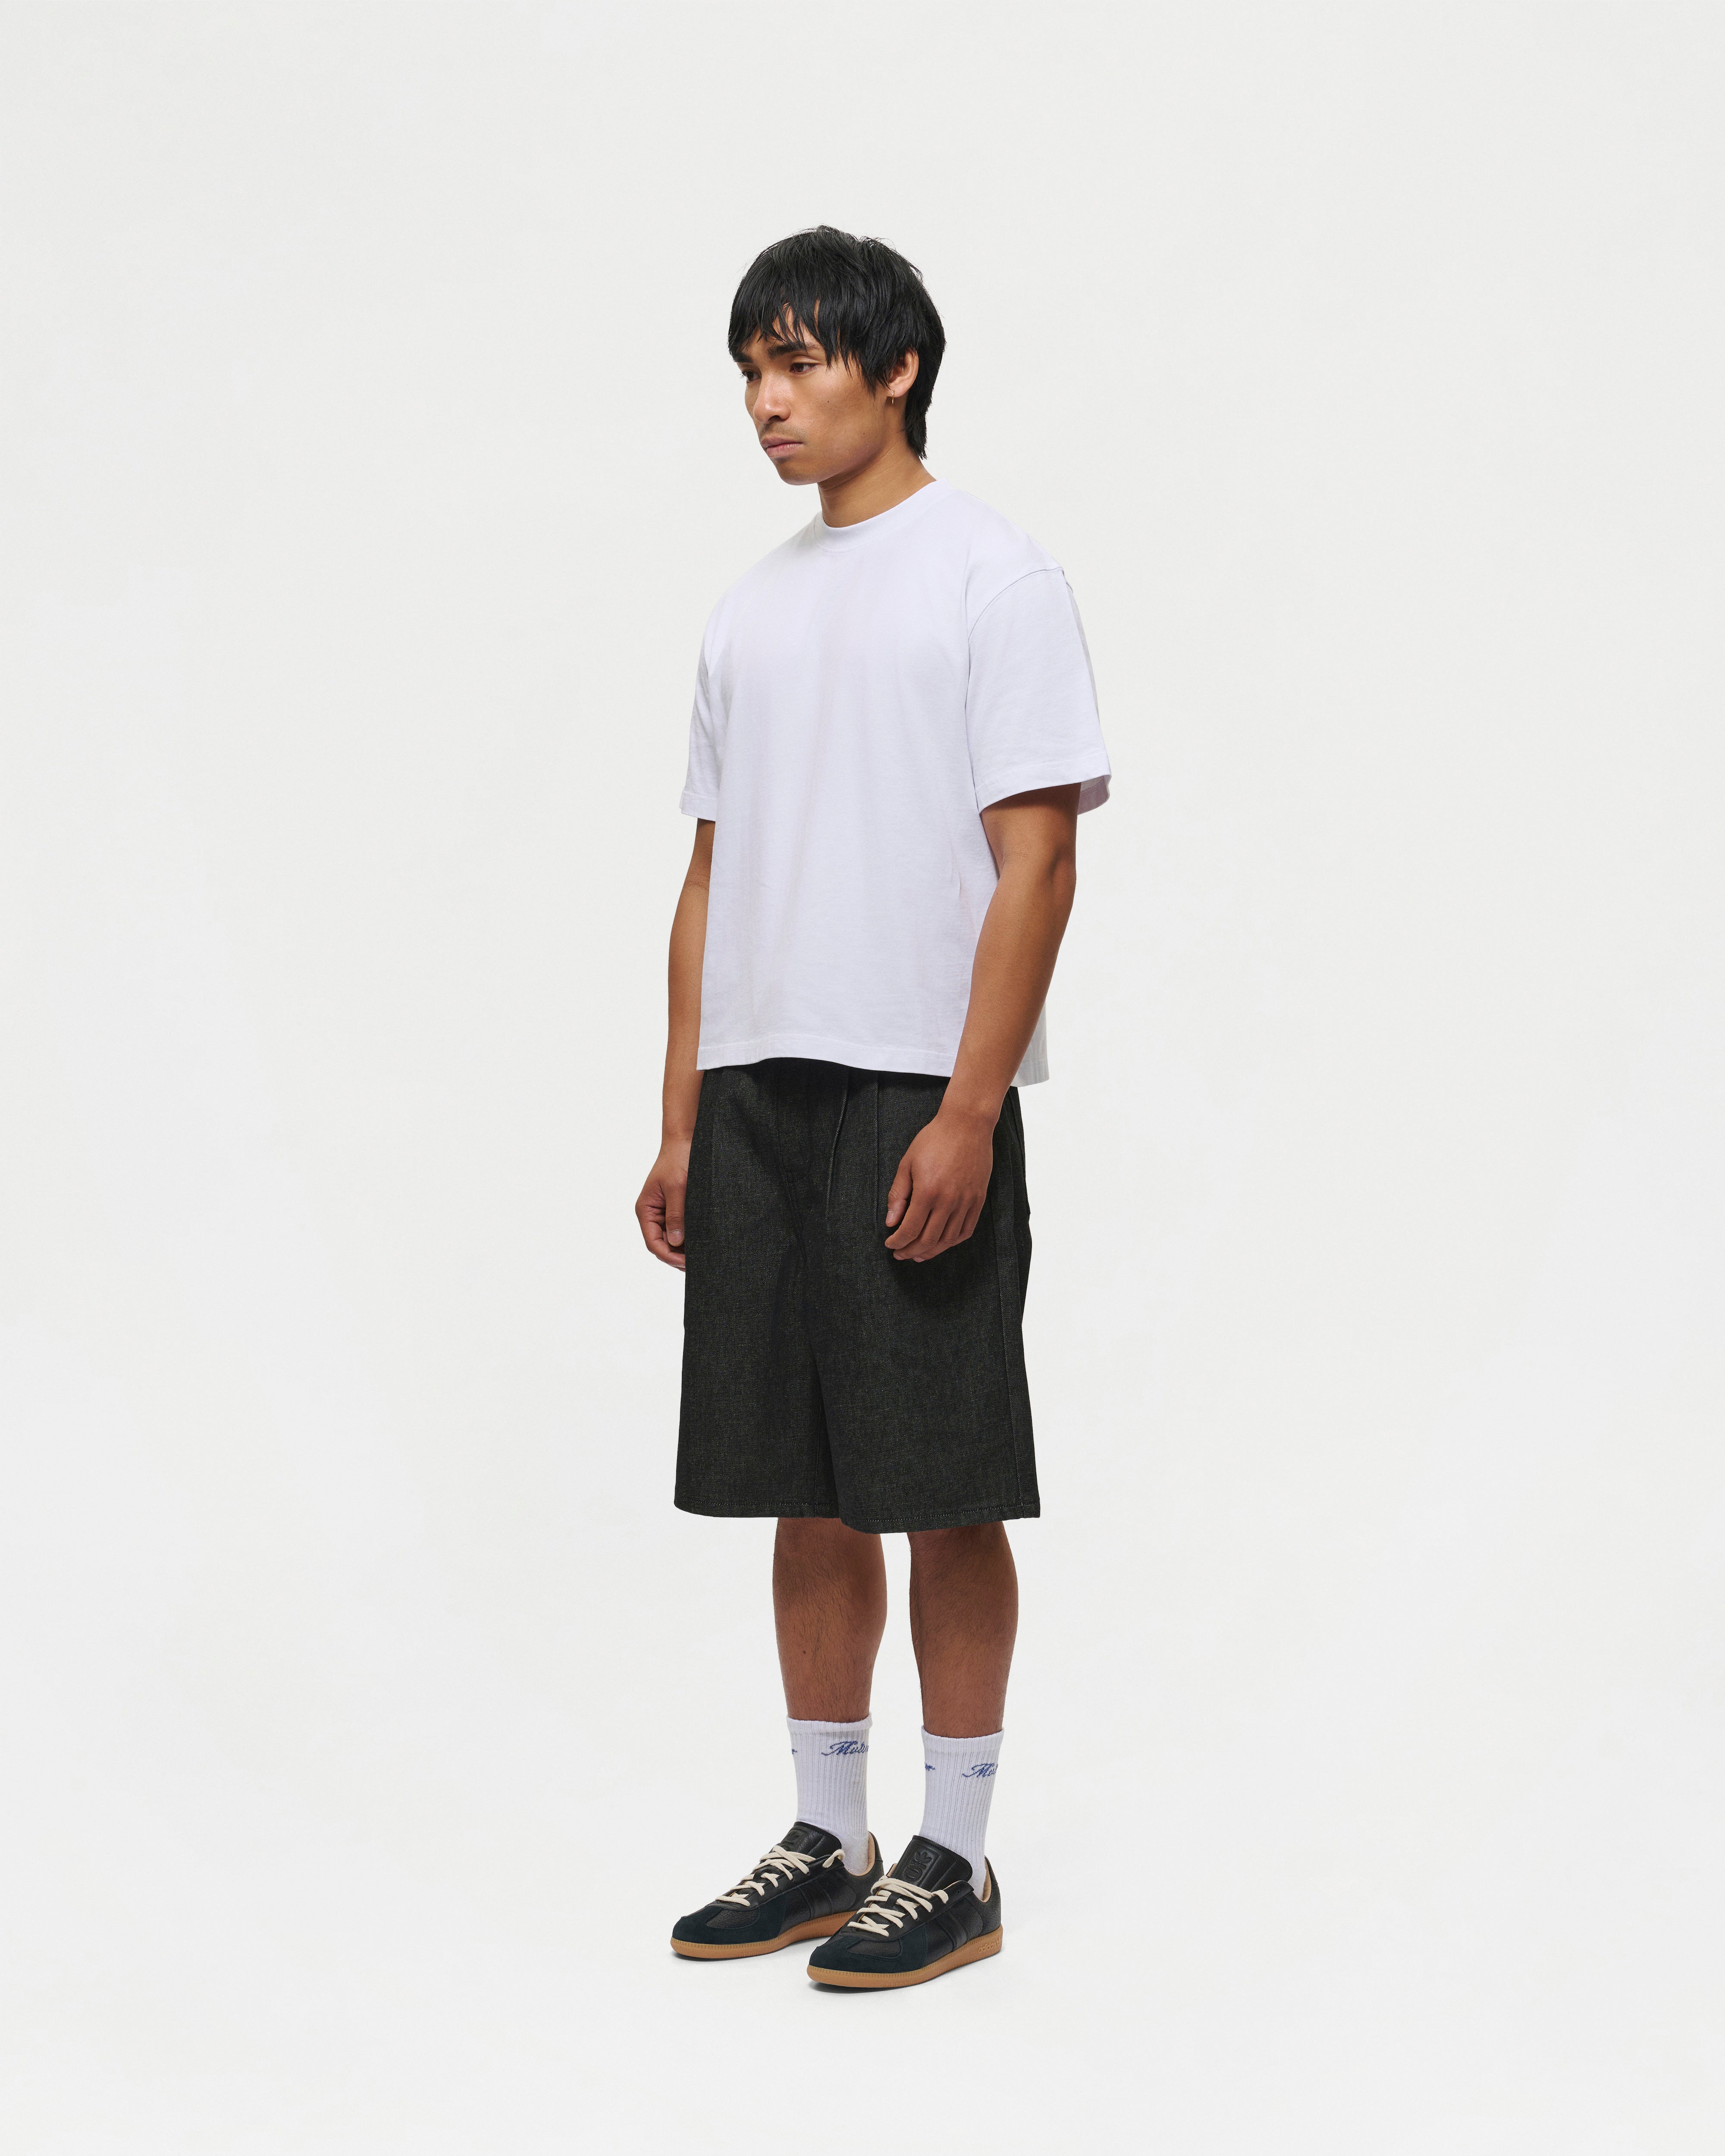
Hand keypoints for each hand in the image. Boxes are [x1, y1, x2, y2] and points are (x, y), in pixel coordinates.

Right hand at [636, 1138, 691, 1269]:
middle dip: (678, 1257)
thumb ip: (676, 1215)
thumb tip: (676, 1242)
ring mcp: (664, 1212)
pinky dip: (689, 1238)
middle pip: (662, 1245)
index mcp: (646, 1210)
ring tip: (703, 1256)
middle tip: (700, 1263)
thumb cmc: (678, 1159)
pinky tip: (702, 1242)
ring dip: (684, 1249)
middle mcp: (652, 1214)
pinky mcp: (676, 1209)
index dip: (669, 1256)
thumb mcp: (677, 1188)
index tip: (688, 1263)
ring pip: (672, 1240)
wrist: (686, 1140)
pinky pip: (680, 1229)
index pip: (653, 1243)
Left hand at [884, 1106, 995, 1261]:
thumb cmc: (933, 1140)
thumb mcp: (907, 1163)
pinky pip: (967, 1230)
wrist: (967, 1124)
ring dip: (932, 1251)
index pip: (910, 1229)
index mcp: (927, 1191)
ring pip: (948, 1239)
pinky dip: (953, 1241)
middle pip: (928, 1239)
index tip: (890, 1245)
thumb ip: (898, 1195)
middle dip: (911, 1251)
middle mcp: (948, 1200)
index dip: (898, 1242)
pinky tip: (942, 1243)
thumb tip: (891, 1222)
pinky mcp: (978, 1199)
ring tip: (919, 1254)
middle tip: (901, 1254)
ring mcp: (966, 1201)